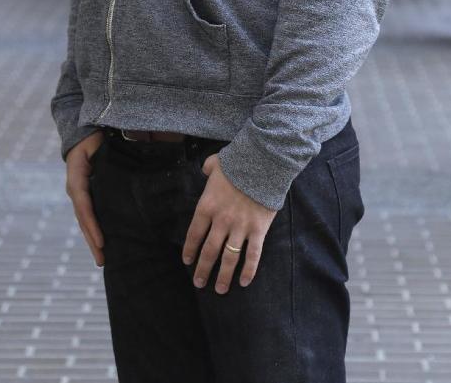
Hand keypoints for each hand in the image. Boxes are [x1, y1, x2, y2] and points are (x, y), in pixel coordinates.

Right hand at [65, 131, 105, 265]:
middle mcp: (76, 190)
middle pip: (83, 220)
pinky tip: (102, 244)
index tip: (102, 241)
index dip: (92, 224)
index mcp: (77, 179)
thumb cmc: (93, 140)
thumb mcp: (95, 145)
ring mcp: (79, 195)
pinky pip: (89, 217)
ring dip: (92, 240)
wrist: (84, 136)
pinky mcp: (86, 197)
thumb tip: (117, 170)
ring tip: (102, 259)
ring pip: (85, 222)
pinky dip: (94, 231)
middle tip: (102, 260)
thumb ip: (103, 157)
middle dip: (92, 241)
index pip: (84, 206)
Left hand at [182, 152, 276, 292]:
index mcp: (207, 206)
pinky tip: (243, 282)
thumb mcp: (217, 163)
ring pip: (229, 258)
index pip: (194, 234)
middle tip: (199, 283)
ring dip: (223, 276)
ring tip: (219, 289)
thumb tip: (205, 169)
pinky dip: (248, 270)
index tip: (187, 261)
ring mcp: (240, 227)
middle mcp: (221, 221)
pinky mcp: (258, 230)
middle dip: (203, 269)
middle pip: (209, 251)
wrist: (263, 163)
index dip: (190, 249)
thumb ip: (208, 168)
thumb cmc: (238, 162)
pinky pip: (252, 255)